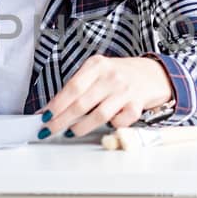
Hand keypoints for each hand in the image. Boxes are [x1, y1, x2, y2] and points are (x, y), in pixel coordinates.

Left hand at [36, 55, 173, 139]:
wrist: (151, 74)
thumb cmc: (119, 74)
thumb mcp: (97, 72)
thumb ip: (76, 88)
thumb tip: (51, 109)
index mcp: (96, 65)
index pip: (73, 87)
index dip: (57, 103)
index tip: (45, 115)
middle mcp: (111, 76)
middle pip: (82, 103)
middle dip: (62, 119)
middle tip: (50, 129)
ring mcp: (125, 91)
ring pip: (99, 115)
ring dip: (81, 127)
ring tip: (70, 132)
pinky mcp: (137, 105)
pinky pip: (120, 122)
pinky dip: (110, 126)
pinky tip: (105, 125)